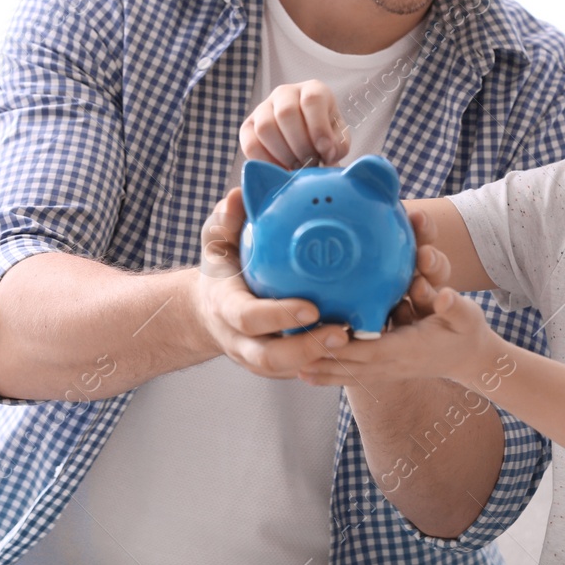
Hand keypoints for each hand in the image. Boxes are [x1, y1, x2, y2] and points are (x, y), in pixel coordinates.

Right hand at [189, 187, 349, 377]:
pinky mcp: (273, 367)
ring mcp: (255, 358)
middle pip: (270, 357)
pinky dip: (325, 361)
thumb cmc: (221, 268)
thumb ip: (226, 219)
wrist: (208, 310)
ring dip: (322, 359)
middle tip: (343, 332)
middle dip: (307, 349)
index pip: (248, 318)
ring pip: (288, 369)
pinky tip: (356, 342)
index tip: (311, 308)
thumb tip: (240, 195)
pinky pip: (299, 369)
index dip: (278, 317)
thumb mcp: (216, 241)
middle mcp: (239, 340)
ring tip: (355, 340)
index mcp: (225, 308)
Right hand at [239, 80, 350, 167]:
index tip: (325, 151)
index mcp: (313, 89)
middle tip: (310, 164)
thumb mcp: (338, 140)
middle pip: (286, 114)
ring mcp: (263, 108)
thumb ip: (337, 146)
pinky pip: (250, 144)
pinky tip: (281, 169)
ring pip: (265, 128)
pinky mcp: (248, 127)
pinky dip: (265, 161)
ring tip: (297, 167)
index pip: (312, 100)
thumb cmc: (325, 137)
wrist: (307, 143)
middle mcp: (285, 93)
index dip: (318, 128)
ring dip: (283, 154)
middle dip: (300, 145)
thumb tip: (326, 153)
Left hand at [296, 211, 495, 388]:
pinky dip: (331, 376)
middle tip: (292, 356)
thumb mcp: (467, 316)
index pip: (372, 349)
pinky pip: (353, 375)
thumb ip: (454, 306)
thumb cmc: (466, 332)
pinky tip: (309, 373)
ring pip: (349, 374)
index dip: (348, 346)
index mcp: (408, 348)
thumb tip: (446, 296)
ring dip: (322, 372)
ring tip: (292, 368)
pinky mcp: (386, 370)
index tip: (323, 338)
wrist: (471, 358)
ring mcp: (388, 370)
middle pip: (352, 366)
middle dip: (323, 362)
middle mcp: (394, 363)